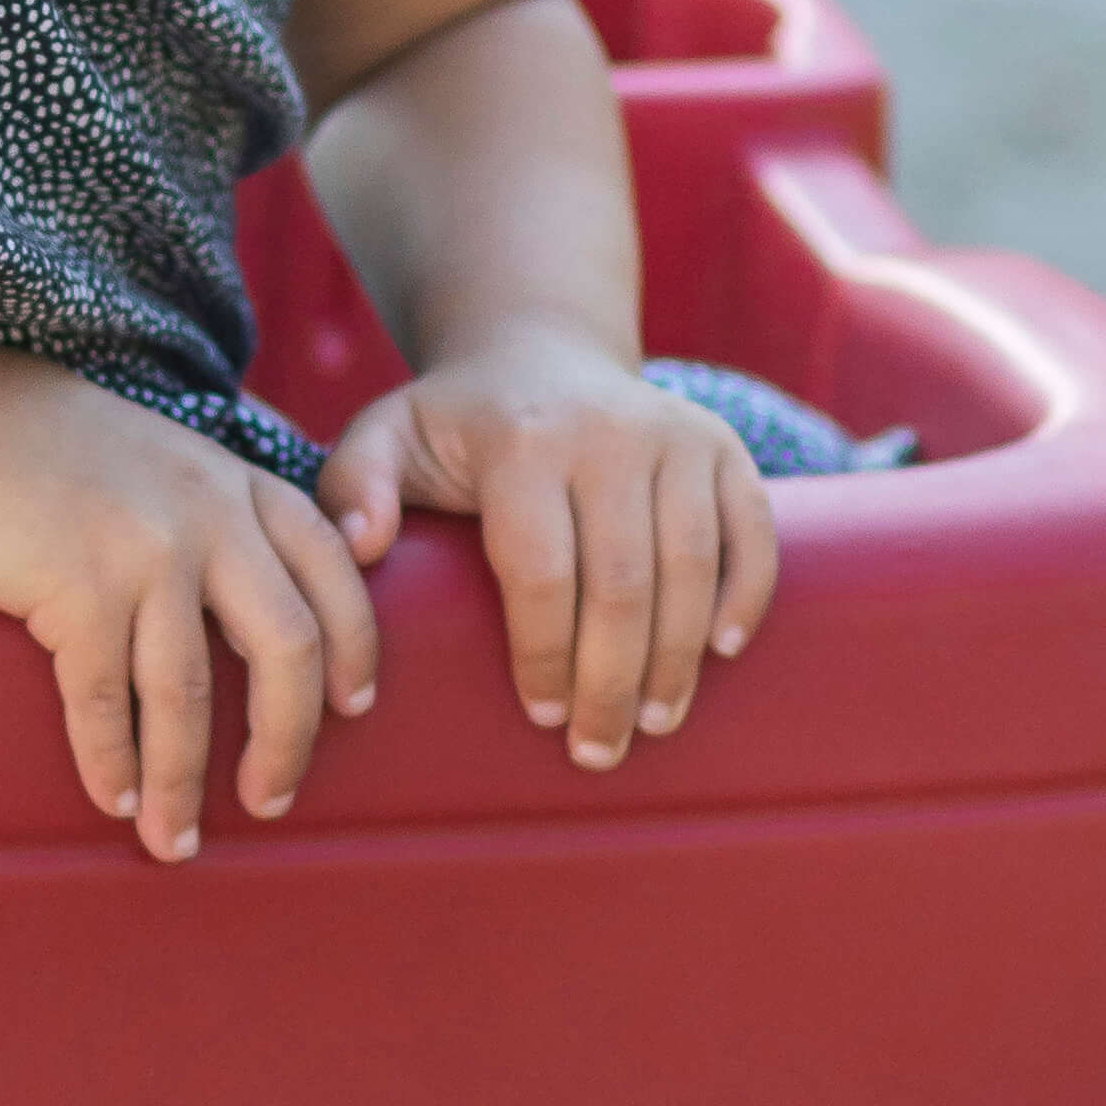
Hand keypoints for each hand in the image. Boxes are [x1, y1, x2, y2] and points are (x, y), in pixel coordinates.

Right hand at [0, 363, 379, 863]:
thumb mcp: (165, 460)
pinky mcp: (77, 587)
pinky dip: (113, 762)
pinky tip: (116, 800)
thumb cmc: (54, 453)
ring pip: (189, 694)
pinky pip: (106, 700)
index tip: (353, 706)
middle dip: (286, 741)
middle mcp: (207, 514)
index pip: (331, 571)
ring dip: (183, 781)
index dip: (354, 646)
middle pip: (285, 647)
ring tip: (176, 840)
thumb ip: (221, 511)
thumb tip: (264, 603)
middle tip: (271, 800)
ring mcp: (144, 551)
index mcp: (236, 484)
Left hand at [316, 333, 776, 771]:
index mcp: (520, 441)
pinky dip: (745, 595)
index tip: (542, 715)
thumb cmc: (455, 426)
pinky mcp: (722, 448)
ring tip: (653, 721)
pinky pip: (752, 533)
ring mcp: (674, 436)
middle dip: (613, 682)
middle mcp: (606, 433)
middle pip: (623, 584)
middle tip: (598, 750)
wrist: (538, 355)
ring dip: (676, 659)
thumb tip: (362, 545)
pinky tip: (720, 651)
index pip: (541, 571)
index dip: (544, 654)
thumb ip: (353, 487)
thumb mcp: (385, 439)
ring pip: (690, 569)